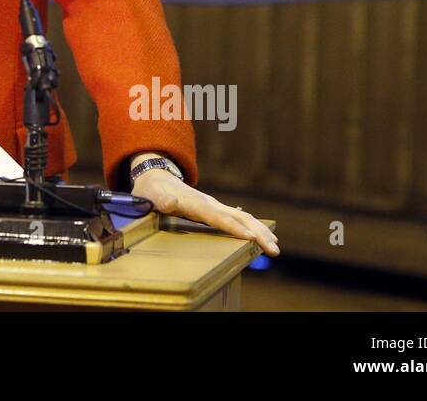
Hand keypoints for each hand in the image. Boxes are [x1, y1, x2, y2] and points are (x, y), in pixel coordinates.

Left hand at [129, 169, 278, 256]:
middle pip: (238, 218)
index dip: (234, 227)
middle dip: (258, 233)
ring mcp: (214, 205)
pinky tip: (262, 236)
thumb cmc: (152, 192)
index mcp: (194, 203)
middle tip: (275, 249)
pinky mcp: (215, 210)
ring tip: (275, 246)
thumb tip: (171, 203)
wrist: (155, 177)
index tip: (251, 237)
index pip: (217, 217)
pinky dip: (253, 227)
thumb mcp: (150, 197)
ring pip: (243, 218)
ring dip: (260, 231)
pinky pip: (238, 218)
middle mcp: (209, 203)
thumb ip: (160, 201)